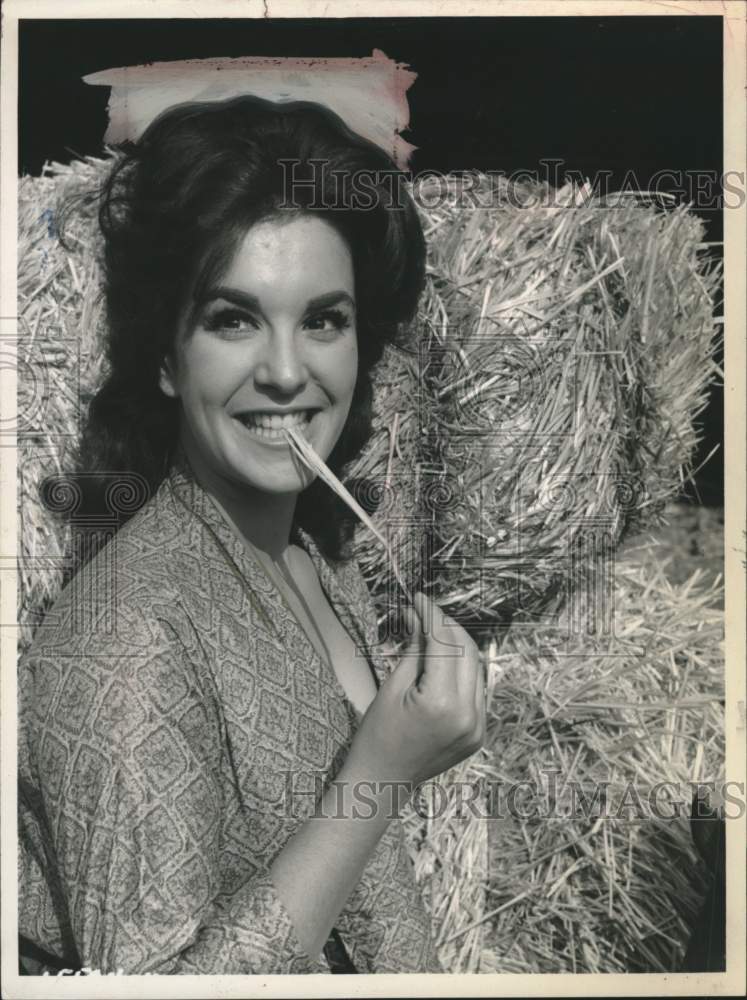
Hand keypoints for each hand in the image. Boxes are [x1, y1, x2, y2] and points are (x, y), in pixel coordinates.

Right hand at [347, 592, 485, 789]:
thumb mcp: (392, 687)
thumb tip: (420, 616)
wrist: (382, 781)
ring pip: (476, 668)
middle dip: (446, 626)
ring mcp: (477, 726)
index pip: (444, 642)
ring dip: (457, 645)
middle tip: (424, 612)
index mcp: (442, 702)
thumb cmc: (377, 735)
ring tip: (431, 633)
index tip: (418, 597)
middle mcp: (468, 714)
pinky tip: (443, 662)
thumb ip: (415, 650)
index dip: (431, 614)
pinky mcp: (478, 733)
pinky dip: (462, 670)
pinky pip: (475, 690)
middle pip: (467, 651)